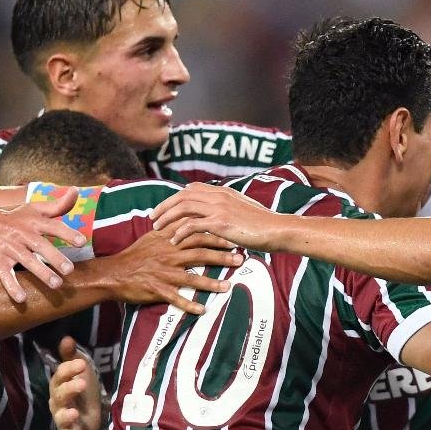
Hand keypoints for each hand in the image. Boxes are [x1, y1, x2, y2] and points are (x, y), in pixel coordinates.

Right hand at [0, 190, 87, 302]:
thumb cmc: (11, 216)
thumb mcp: (33, 208)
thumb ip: (57, 205)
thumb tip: (76, 191)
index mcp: (33, 222)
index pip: (53, 226)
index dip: (67, 233)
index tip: (81, 242)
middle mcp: (22, 233)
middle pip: (41, 245)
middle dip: (55, 257)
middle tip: (70, 270)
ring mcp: (9, 247)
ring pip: (26, 260)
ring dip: (41, 273)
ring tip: (56, 284)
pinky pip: (5, 274)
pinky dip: (12, 286)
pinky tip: (22, 298)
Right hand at [49, 336, 104, 429]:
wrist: (93, 414)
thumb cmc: (83, 390)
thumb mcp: (79, 371)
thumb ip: (71, 356)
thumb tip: (67, 337)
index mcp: (58, 385)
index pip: (60, 376)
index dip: (69, 370)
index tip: (82, 364)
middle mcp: (57, 401)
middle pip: (60, 395)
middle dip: (70, 389)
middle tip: (82, 384)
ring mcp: (63, 418)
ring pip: (60, 416)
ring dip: (66, 415)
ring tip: (75, 412)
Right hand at [104, 225, 243, 313]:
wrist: (114, 272)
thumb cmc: (136, 255)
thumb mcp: (153, 236)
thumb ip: (172, 227)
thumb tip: (190, 218)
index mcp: (168, 239)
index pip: (196, 233)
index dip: (216, 234)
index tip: (234, 236)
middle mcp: (168, 254)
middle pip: (199, 252)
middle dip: (221, 256)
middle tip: (240, 259)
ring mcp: (163, 273)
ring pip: (192, 277)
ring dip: (211, 283)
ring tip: (228, 286)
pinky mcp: (157, 289)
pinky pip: (176, 299)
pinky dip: (189, 305)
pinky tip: (203, 310)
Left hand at [150, 183, 283, 249]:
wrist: (277, 229)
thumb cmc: (264, 225)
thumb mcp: (244, 211)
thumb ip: (230, 209)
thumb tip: (220, 216)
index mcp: (224, 192)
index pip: (192, 189)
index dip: (176, 197)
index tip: (166, 208)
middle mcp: (219, 196)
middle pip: (183, 195)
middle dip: (165, 206)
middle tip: (153, 217)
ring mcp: (220, 207)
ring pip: (184, 207)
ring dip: (167, 217)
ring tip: (157, 228)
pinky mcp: (221, 222)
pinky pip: (193, 224)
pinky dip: (180, 232)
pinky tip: (174, 240)